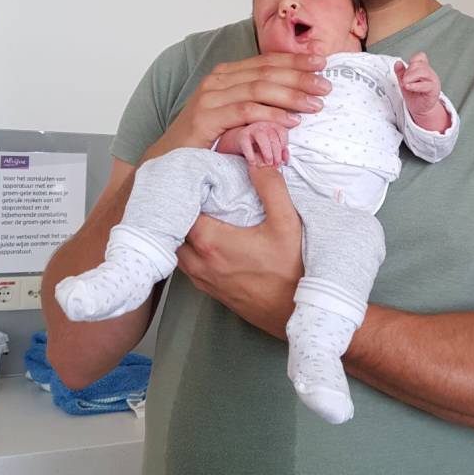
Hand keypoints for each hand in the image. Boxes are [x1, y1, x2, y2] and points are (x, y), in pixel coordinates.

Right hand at [143, 52, 329, 160]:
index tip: (322, 62)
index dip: (294, 60)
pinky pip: (246, 112)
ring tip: (316, 104)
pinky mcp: (206, 118)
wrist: (169, 161)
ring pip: (258, 89)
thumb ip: (257, 103)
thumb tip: (296, 99)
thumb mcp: (236, 116)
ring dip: (291, 95)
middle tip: (326, 86)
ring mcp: (209, 98)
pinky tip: (291, 121)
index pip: (266, 62)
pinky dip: (271, 115)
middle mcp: (217, 81)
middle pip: (266, 72)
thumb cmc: (206, 141)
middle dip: (300, 77)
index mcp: (226, 75)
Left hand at [176, 165, 302, 338]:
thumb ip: (271, 187)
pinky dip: (191, 249)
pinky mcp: (212, 292)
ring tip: (200, 211)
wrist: (298, 316)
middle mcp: (199, 262)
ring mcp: (204, 280)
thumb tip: (257, 158)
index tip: (196, 175)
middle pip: (175, 228)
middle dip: (183, 208)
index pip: (182, 208)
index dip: (186, 190)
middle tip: (196, 190)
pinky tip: (209, 238)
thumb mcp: (288, 223)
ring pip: (179, 248)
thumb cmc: (294, 272)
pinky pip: (189, 265)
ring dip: (185, 230)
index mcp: (211, 242)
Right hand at [236, 122, 289, 166]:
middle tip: (277, 164)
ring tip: (268, 163)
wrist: (239, 141)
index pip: (282, 131)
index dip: (284, 144)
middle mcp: (263, 125)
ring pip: (262, 138)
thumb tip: (286, 160)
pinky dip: (250, 154)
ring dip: (267, 152)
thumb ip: (281, 151)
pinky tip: (253, 163)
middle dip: (277, 152)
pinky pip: (246, 144)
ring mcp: (251, 129)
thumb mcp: (271, 146)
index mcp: (272, 125)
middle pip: (273, 136)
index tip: (283, 156)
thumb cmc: (258, 144)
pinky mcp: (241, 136)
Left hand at [394, 52, 441, 118]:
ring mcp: (433, 81)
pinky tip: (408, 87)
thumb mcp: (405, 82)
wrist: (420, 109)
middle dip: (408, 71)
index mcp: (424, 69)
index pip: (420, 57)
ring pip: (423, 72)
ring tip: (405, 84)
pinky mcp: (433, 90)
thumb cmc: (414, 95)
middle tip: (403, 81)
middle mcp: (430, 73)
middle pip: (419, 64)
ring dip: (410, 77)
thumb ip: (401, 72)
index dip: (412, 61)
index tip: (406, 71)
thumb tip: (397, 63)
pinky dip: (415, 85)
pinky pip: (425, 85)